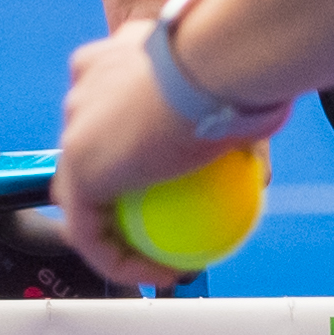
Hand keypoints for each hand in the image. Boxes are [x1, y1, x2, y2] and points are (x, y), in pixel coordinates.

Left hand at [40, 10, 245, 296]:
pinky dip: (122, 260)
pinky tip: (163, 275)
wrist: (218, 59)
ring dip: (114, 237)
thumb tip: (259, 179)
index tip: (170, 186)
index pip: (108, 111)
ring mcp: (74, 127)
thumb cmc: (239, 69)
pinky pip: (92, 234)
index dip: (128, 147)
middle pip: (89, 153)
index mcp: (112, 61)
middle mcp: (84, 88)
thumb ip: (237, 139)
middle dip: (114, 193)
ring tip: (157, 266)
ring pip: (81, 198)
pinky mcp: (76, 166)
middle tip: (159, 233)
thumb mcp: (240, 102)